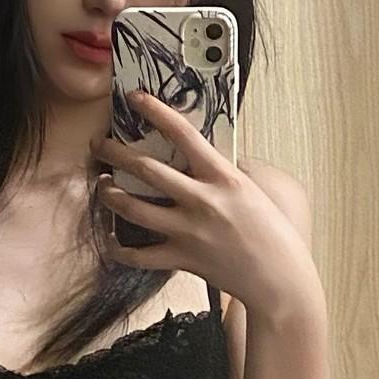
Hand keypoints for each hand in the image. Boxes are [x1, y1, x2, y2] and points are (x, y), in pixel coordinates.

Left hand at [90, 89, 318, 322]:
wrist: (280, 280)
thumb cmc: (273, 234)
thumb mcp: (253, 192)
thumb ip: (224, 173)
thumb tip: (200, 157)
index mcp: (223, 177)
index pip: (184, 134)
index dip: (156, 112)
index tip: (135, 99)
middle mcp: (202, 201)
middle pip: (146, 169)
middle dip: (115, 153)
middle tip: (99, 145)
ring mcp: (189, 232)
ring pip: (134, 209)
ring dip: (111, 194)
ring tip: (103, 185)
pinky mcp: (182, 260)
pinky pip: (138, 256)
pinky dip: (118, 248)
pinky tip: (110, 238)